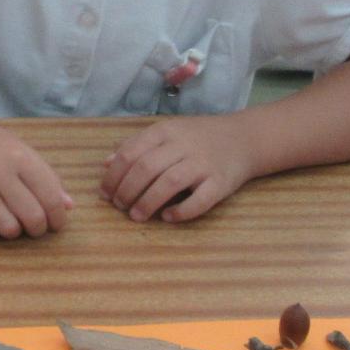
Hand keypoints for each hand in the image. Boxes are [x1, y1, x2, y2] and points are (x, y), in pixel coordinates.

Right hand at [0, 116, 73, 240]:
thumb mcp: (23, 151)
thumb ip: (48, 178)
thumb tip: (68, 206)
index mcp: (19, 157)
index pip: (50, 197)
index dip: (58, 217)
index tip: (56, 223)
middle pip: (32, 217)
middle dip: (39, 228)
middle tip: (35, 225)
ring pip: (8, 229)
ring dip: (14, 231)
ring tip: (11, 219)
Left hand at [99, 116, 255, 223]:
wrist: (244, 138)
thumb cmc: (198, 138)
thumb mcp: (166, 133)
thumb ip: (136, 145)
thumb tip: (106, 164)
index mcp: (165, 132)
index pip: (131, 153)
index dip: (114, 175)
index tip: (105, 193)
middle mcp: (183, 145)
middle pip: (147, 168)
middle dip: (127, 190)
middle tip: (119, 207)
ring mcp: (203, 164)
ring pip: (170, 182)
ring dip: (148, 202)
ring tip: (136, 215)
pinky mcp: (221, 183)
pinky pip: (201, 200)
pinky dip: (182, 211)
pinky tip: (168, 217)